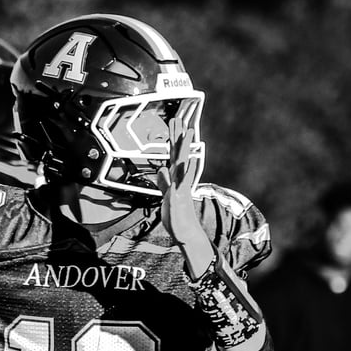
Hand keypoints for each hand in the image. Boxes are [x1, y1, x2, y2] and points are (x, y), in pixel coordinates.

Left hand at [157, 115, 213, 278]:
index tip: (173, 121)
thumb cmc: (175, 215)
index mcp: (175, 177)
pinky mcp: (180, 196)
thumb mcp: (166, 194)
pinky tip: (189, 159)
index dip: (172, 138)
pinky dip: (187, 170)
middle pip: (178, 153)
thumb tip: (161, 170)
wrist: (184, 232)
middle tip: (178, 118)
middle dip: (178, 135)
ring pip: (182, 162)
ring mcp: (181, 186)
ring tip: (188, 131)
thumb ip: (163, 182)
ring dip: (185, 147)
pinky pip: (183, 181)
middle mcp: (180, 178)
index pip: (173, 153)